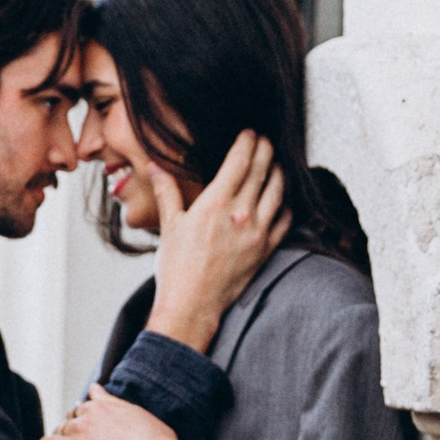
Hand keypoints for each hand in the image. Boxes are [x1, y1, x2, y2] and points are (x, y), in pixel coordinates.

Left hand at [32, 389, 184, 439]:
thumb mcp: (135, 412)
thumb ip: (110, 400)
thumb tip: (94, 387)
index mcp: (100, 407)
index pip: (81, 411)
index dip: (84, 423)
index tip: (91, 434)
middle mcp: (83, 420)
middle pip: (67, 424)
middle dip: (71, 434)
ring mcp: (74, 439)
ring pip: (53, 437)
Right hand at [145, 132, 286, 349]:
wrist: (193, 306)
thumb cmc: (177, 269)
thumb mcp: (169, 226)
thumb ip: (166, 192)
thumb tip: (154, 166)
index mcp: (215, 204)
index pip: (238, 161)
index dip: (246, 142)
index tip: (249, 132)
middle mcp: (241, 214)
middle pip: (261, 170)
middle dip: (265, 150)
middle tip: (266, 140)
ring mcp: (257, 232)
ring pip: (278, 191)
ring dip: (279, 173)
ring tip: (276, 163)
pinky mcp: (266, 250)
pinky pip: (285, 220)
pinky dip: (286, 204)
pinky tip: (282, 199)